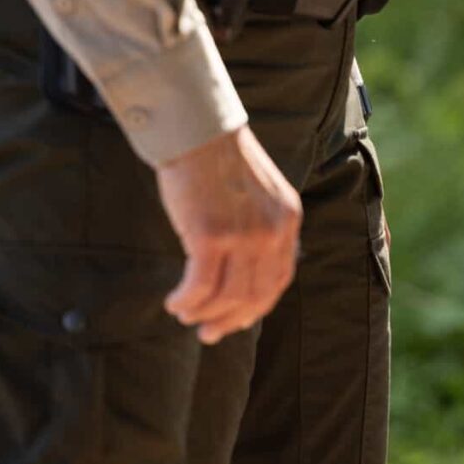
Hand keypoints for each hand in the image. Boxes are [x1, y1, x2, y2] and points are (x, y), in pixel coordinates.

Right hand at [155, 125, 301, 344]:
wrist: (198, 130)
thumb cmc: (220, 160)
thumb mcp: (259, 194)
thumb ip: (261, 227)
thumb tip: (245, 272)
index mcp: (288, 219)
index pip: (279, 279)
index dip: (256, 307)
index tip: (236, 320)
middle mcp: (272, 230)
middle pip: (254, 295)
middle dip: (230, 321)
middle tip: (209, 334)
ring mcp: (243, 235)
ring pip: (227, 296)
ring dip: (203, 313)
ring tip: (185, 314)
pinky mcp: (210, 236)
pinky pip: (200, 287)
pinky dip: (186, 301)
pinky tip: (175, 303)